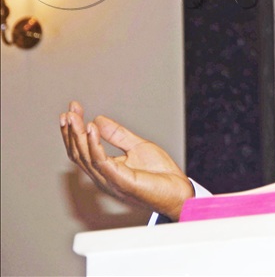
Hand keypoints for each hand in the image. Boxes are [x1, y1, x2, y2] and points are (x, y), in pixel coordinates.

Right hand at [60, 101, 194, 220]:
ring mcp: (110, 180)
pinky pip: (102, 162)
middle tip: (68, 111)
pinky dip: (94, 145)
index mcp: (106, 169)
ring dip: (77, 135)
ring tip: (73, 117)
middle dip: (71, 131)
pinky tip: (91, 129)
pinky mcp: (121, 181)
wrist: (178, 193)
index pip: (83, 148)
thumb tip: (97, 120)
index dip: (75, 129)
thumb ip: (117, 135)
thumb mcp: (138, 147)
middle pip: (79, 153)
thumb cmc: (160, 175)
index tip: (73, 108)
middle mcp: (103, 176)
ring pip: (85, 157)